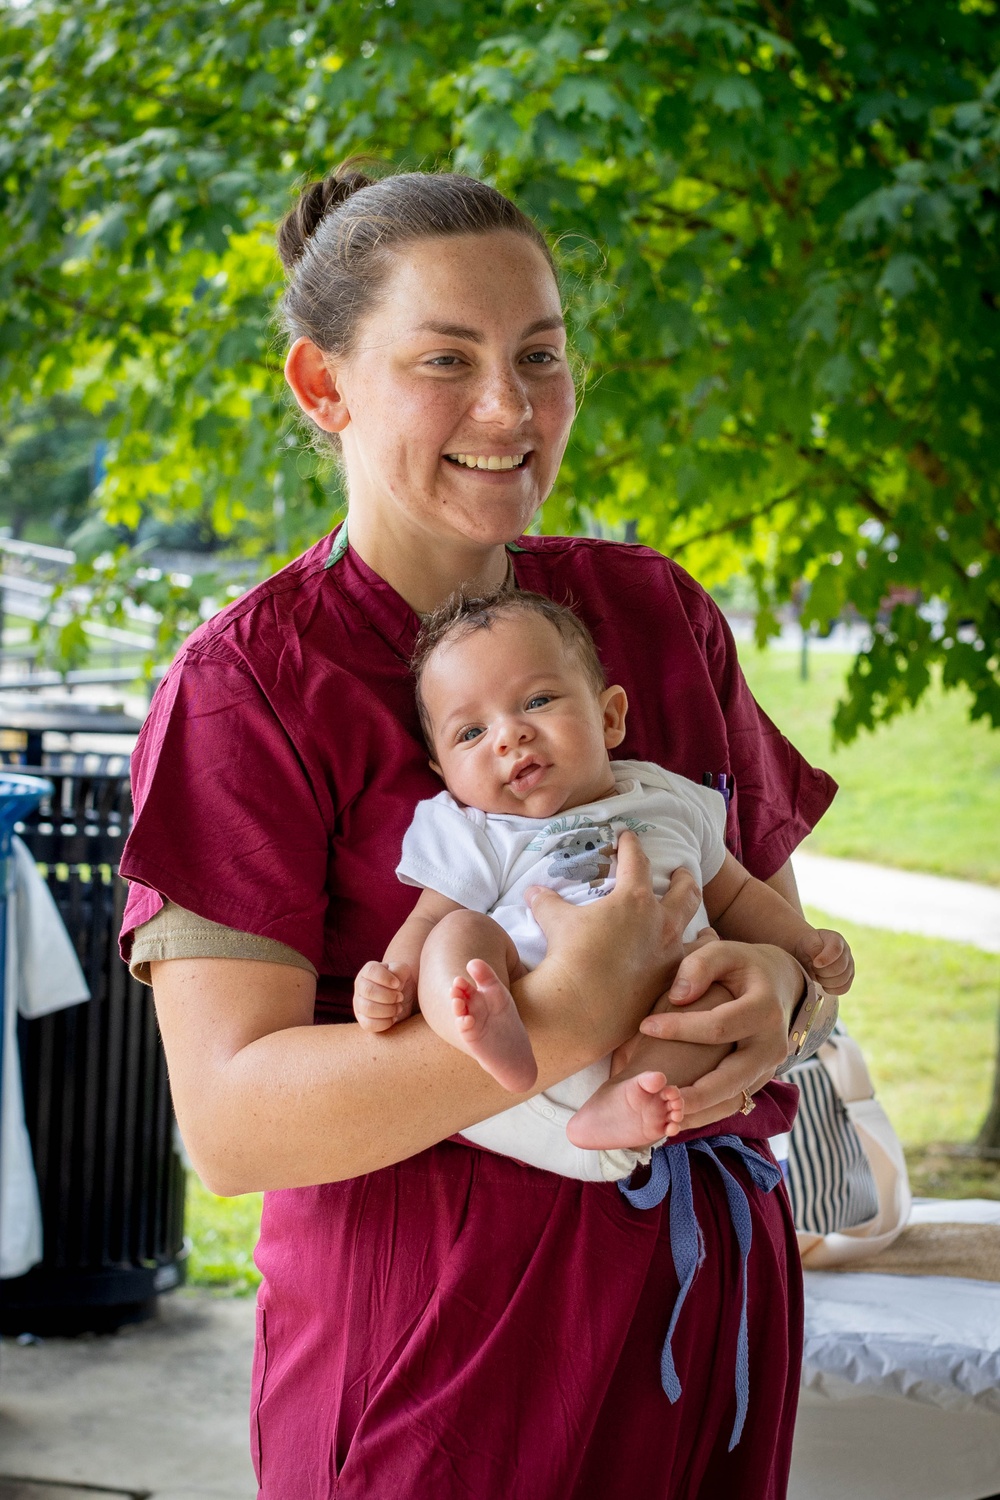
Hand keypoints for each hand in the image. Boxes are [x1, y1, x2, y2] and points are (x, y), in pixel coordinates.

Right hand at [353, 961, 416, 1032]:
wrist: (403, 997)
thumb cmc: (401, 981)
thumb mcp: (403, 971)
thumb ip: (399, 971)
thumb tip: (394, 984)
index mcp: (368, 970)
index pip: (371, 970)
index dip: (386, 978)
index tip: (398, 984)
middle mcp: (360, 985)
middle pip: (368, 990)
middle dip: (389, 996)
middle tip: (400, 997)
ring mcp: (358, 1003)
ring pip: (368, 1008)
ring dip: (388, 1010)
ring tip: (399, 1007)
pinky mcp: (362, 1020)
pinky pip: (368, 1024)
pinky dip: (385, 1022)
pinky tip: (394, 1018)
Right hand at [523, 835, 702, 1055]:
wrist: (582, 1008)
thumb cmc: (570, 957)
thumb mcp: (556, 922)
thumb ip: (548, 902)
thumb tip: (533, 891)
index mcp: (635, 900)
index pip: (637, 861)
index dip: (631, 845)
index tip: (628, 836)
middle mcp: (661, 924)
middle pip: (685, 892)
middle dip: (684, 878)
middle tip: (682, 872)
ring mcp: (670, 956)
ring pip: (700, 933)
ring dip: (700, 925)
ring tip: (699, 924)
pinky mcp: (670, 984)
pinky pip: (693, 968)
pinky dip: (694, 962)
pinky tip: (691, 966)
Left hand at [638, 940, 802, 1131]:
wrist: (778, 985)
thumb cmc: (740, 967)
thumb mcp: (724, 953)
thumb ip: (700, 966)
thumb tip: (679, 996)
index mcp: (765, 1010)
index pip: (718, 1026)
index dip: (680, 1027)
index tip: (644, 1025)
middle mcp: (772, 1045)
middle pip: (733, 1077)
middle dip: (696, 1093)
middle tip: (659, 1099)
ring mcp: (769, 1068)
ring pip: (733, 1099)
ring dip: (699, 1113)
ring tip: (663, 1120)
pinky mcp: (758, 1081)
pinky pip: (733, 1104)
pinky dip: (705, 1115)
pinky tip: (675, 1119)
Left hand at [795, 927, 854, 994]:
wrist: (808, 953)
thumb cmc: (807, 945)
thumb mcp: (807, 942)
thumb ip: (814, 948)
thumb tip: (819, 962)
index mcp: (836, 939)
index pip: (836, 949)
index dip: (826, 959)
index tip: (815, 963)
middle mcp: (846, 952)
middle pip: (839, 968)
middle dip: (822, 971)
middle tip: (813, 967)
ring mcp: (849, 966)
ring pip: (842, 980)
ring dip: (825, 981)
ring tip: (817, 973)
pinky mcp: (848, 979)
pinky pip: (843, 989)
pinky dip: (831, 989)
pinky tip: (823, 984)